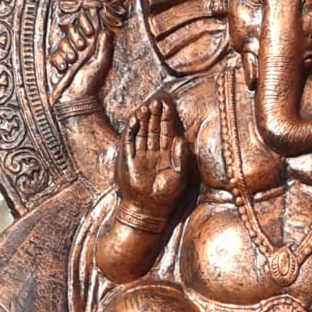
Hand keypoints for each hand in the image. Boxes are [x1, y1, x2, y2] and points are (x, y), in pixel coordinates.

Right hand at [49, 10, 113, 104]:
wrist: (77, 100)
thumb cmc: (91, 84)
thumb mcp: (101, 64)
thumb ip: (104, 47)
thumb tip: (107, 31)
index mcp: (91, 46)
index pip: (85, 25)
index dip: (85, 24)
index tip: (90, 32)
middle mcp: (79, 48)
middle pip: (71, 30)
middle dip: (75, 36)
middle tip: (81, 47)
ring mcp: (67, 55)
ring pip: (62, 42)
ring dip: (67, 51)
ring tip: (73, 62)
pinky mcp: (58, 64)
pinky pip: (54, 55)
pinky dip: (58, 61)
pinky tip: (64, 69)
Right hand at [116, 95, 189, 218]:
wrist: (148, 210)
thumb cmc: (165, 196)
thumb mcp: (179, 176)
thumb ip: (181, 158)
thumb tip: (182, 139)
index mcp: (166, 156)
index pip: (166, 133)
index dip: (167, 120)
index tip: (169, 106)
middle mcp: (153, 154)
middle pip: (154, 129)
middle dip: (155, 116)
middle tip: (157, 101)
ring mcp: (140, 156)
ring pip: (142, 133)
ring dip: (144, 120)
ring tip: (146, 106)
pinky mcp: (129, 160)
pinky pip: (129, 142)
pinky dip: (131, 130)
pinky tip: (134, 120)